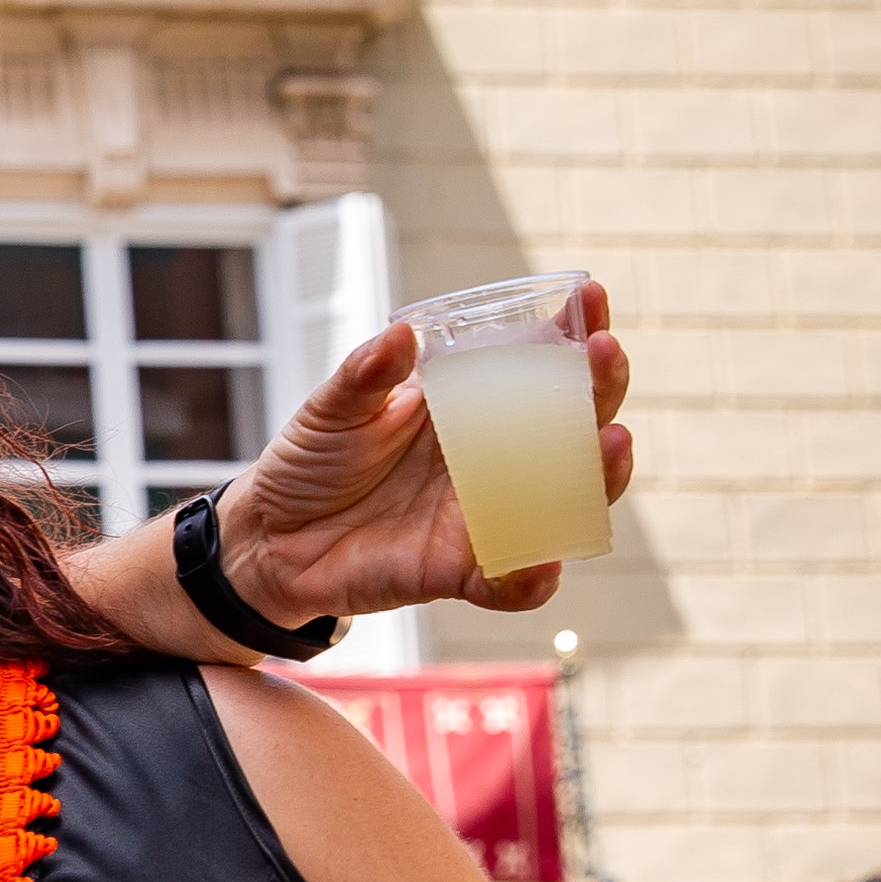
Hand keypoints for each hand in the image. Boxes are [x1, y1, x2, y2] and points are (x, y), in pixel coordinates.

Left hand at [219, 286, 632, 625]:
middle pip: (573, 428)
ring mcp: (484, 518)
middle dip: (601, 390)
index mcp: (472, 411)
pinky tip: (546, 558)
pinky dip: (533, 576)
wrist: (269, 537)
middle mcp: (494, 463)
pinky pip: (512, 583)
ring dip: (600, 477)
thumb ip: (365, 377)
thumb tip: (401, 337)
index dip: (577, 334)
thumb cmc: (310, 462)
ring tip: (611, 442)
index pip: (542, 367)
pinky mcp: (461, 573)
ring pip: (566, 503)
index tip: (593, 298)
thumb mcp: (331, 410)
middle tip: (606, 355)